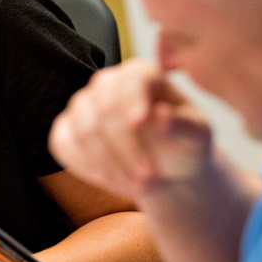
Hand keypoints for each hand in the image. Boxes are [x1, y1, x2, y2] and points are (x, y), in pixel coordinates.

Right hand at [49, 59, 211, 199]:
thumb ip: (183, 124)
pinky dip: (87, 168)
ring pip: (82, 131)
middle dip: (125, 148)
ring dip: (109, 165)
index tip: (139, 124)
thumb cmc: (185, 143)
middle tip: (149, 179)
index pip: (130, 80)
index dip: (131, 100)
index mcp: (141, 74)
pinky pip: (64, 145)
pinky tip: (112, 182)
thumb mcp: (198, 135)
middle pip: (103, 109)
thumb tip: (160, 114)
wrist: (167, 166)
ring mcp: (82, 105)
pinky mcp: (66, 129)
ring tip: (138, 188)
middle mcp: (107, 83)